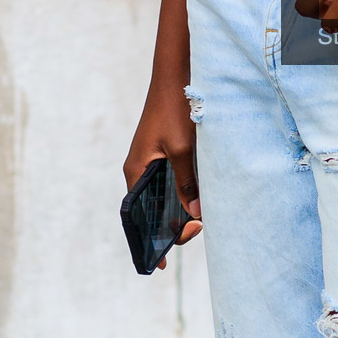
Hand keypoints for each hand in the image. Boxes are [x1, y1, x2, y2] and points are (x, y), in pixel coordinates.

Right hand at [123, 87, 201, 259]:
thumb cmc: (175, 109)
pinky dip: (185, 193)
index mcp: (136, 171)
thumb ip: (187, 182)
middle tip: (198, 228)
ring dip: (180, 209)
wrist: (176, 75)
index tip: (161, 263)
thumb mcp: (182, 149)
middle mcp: (140, 169)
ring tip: (201, 218)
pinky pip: (173, 182)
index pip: (136, 217)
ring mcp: (153, 161)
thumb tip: (195, 213)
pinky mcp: (166, 153)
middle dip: (171, 225)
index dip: (148, 240)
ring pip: (164, 196)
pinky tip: (201, 199)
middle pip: (152, 210)